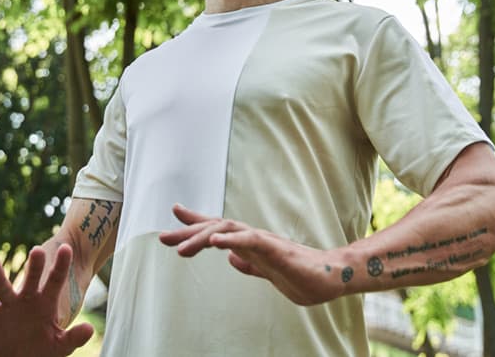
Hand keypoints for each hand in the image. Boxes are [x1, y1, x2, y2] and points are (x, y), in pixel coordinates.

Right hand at [0, 245, 93, 356]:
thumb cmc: (42, 349)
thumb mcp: (60, 345)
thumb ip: (73, 337)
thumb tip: (90, 329)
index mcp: (46, 302)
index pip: (56, 281)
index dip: (62, 265)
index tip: (68, 249)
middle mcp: (27, 299)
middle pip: (32, 278)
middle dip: (35, 266)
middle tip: (38, 250)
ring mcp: (9, 305)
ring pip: (3, 287)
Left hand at [158, 204, 346, 305]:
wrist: (331, 278)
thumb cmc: (303, 275)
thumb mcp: (268, 273)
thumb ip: (250, 264)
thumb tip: (231, 259)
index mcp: (250, 245)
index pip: (218, 229)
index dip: (195, 223)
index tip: (173, 216)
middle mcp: (254, 238)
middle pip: (216, 226)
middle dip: (188, 231)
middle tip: (162, 237)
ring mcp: (264, 241)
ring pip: (228, 229)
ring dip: (202, 236)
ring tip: (181, 247)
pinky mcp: (276, 249)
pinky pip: (251, 240)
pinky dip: (232, 238)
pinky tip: (215, 242)